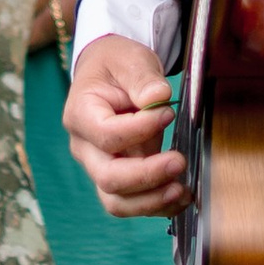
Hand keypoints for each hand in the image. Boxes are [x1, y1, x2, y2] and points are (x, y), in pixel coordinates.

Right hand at [63, 31, 189, 219]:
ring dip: (151, 200)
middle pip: (109, 178)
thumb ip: (142, 78)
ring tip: (182, 189)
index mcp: (80, 114)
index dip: (139, 130)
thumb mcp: (130, 59)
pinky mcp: (117, 177)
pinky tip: (180, 195)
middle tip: (180, 161)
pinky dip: (156, 205)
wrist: (110, 74)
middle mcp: (84, 147)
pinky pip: (131, 202)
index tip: (168, 113)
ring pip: (116, 200)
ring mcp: (98, 166)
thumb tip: (158, 98)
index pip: (107, 135)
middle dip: (147, 176)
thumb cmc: (117, 65)